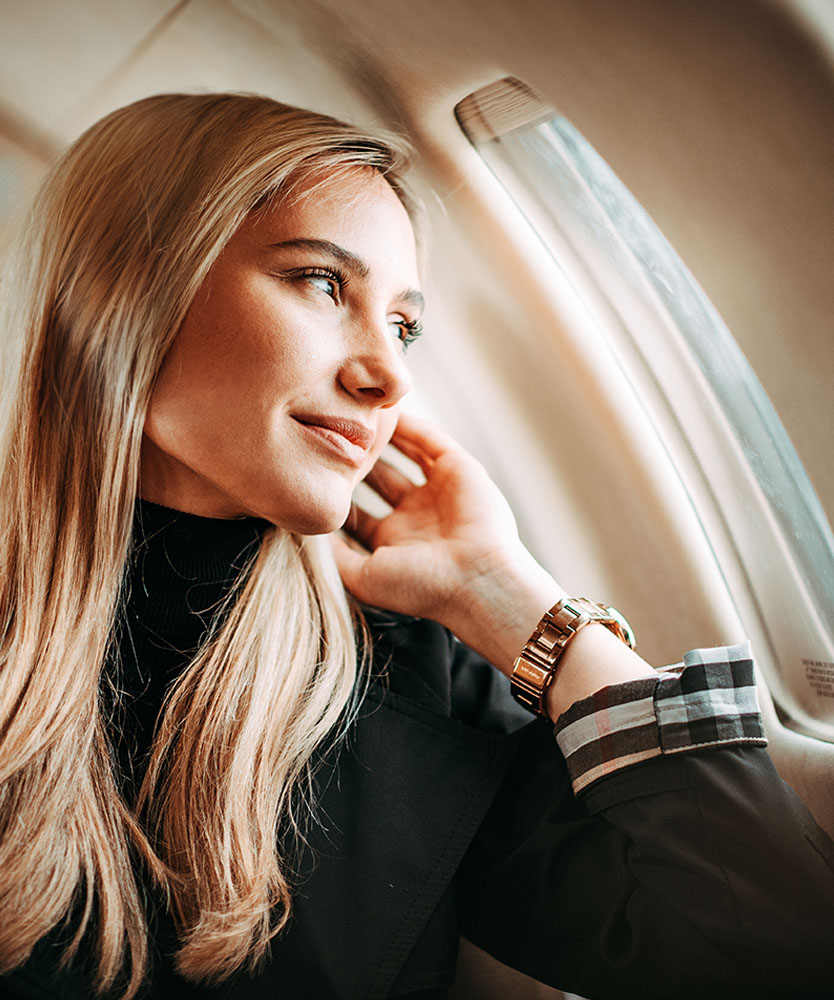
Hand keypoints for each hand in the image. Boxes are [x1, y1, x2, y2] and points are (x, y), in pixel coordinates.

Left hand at [331, 412, 565, 670]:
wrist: (477, 581)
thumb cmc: (421, 587)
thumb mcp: (362, 577)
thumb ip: (333, 555)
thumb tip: (305, 530)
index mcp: (393, 543)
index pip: (357, 512)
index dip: (335, 492)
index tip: (309, 472)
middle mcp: (415, 517)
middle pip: (378, 479)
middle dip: (355, 460)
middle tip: (327, 436)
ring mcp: (438, 493)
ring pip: (405, 455)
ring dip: (382, 438)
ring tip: (355, 415)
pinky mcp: (459, 471)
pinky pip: (430, 441)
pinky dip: (410, 425)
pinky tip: (386, 410)